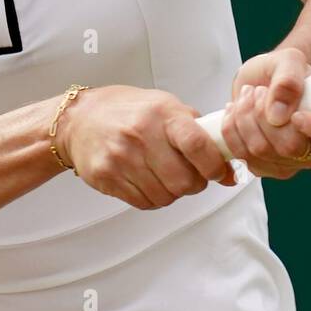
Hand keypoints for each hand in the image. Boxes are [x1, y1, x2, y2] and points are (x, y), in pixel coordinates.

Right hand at [55, 85, 237, 209]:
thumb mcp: (167, 108)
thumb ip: (200, 135)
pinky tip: (147, 180)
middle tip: (190, 176)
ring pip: (165, 197)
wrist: (80, 119)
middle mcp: (141, 135)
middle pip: (184, 181)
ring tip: (164, 175)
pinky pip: (144, 203)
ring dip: (172, 192)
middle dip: (194, 184)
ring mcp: (122, 158)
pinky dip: (152, 197)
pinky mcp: (107, 176)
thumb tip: (230, 172)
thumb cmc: (130, 112)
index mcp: (162, 113)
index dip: (214, 165)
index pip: (197, 144)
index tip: (218, 171)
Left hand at [220, 47, 310, 179]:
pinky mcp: (271, 168)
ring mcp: (297, 161)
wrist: (261, 83)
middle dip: (263, 114)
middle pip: (293, 147)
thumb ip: (288, 78)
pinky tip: (236, 115)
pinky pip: (246, 159)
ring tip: (246, 97)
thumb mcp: (288, 60)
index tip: (296, 114)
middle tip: (258, 91)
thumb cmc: (282, 72)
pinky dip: (232, 132)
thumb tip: (280, 112)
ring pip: (263, 152)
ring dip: (244, 119)